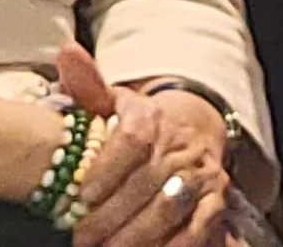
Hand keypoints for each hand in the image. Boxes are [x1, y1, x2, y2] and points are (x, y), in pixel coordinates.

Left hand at [58, 46, 232, 246]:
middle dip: (111, 216)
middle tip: (81, 238)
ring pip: (170, 209)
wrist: (194, 127)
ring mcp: (201, 176)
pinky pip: (198, 230)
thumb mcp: (114, 100)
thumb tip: (67, 54)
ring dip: (137, 236)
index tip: (81, 194)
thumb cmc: (141, 122)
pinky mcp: (216, 202)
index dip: (106, 170)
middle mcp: (181, 146)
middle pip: (146, 183)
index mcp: (152, 118)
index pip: (131, 141)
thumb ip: (88, 84)